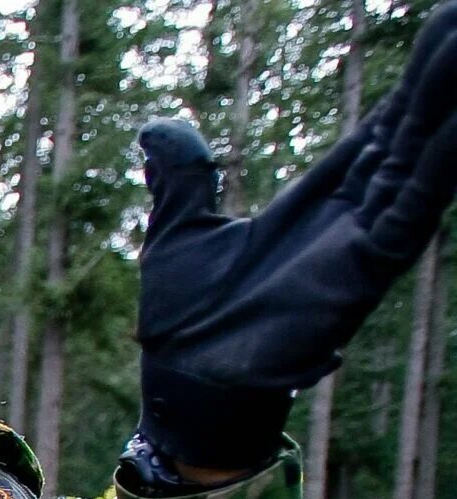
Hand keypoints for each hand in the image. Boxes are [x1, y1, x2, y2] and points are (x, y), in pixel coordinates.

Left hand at [135, 7, 456, 471]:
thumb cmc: (184, 318)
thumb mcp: (179, 228)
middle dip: (443, 82)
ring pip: (424, 160)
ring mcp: (366, 241)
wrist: (185, 378)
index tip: (440, 37)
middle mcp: (355, 217)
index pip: (379, 132)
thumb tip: (156, 128)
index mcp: (319, 201)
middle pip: (413, 135)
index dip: (412, 89)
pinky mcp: (366, 268)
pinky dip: (436, 165)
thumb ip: (182, 176)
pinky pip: (412, 208)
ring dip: (448, 109)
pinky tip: (455, 122)